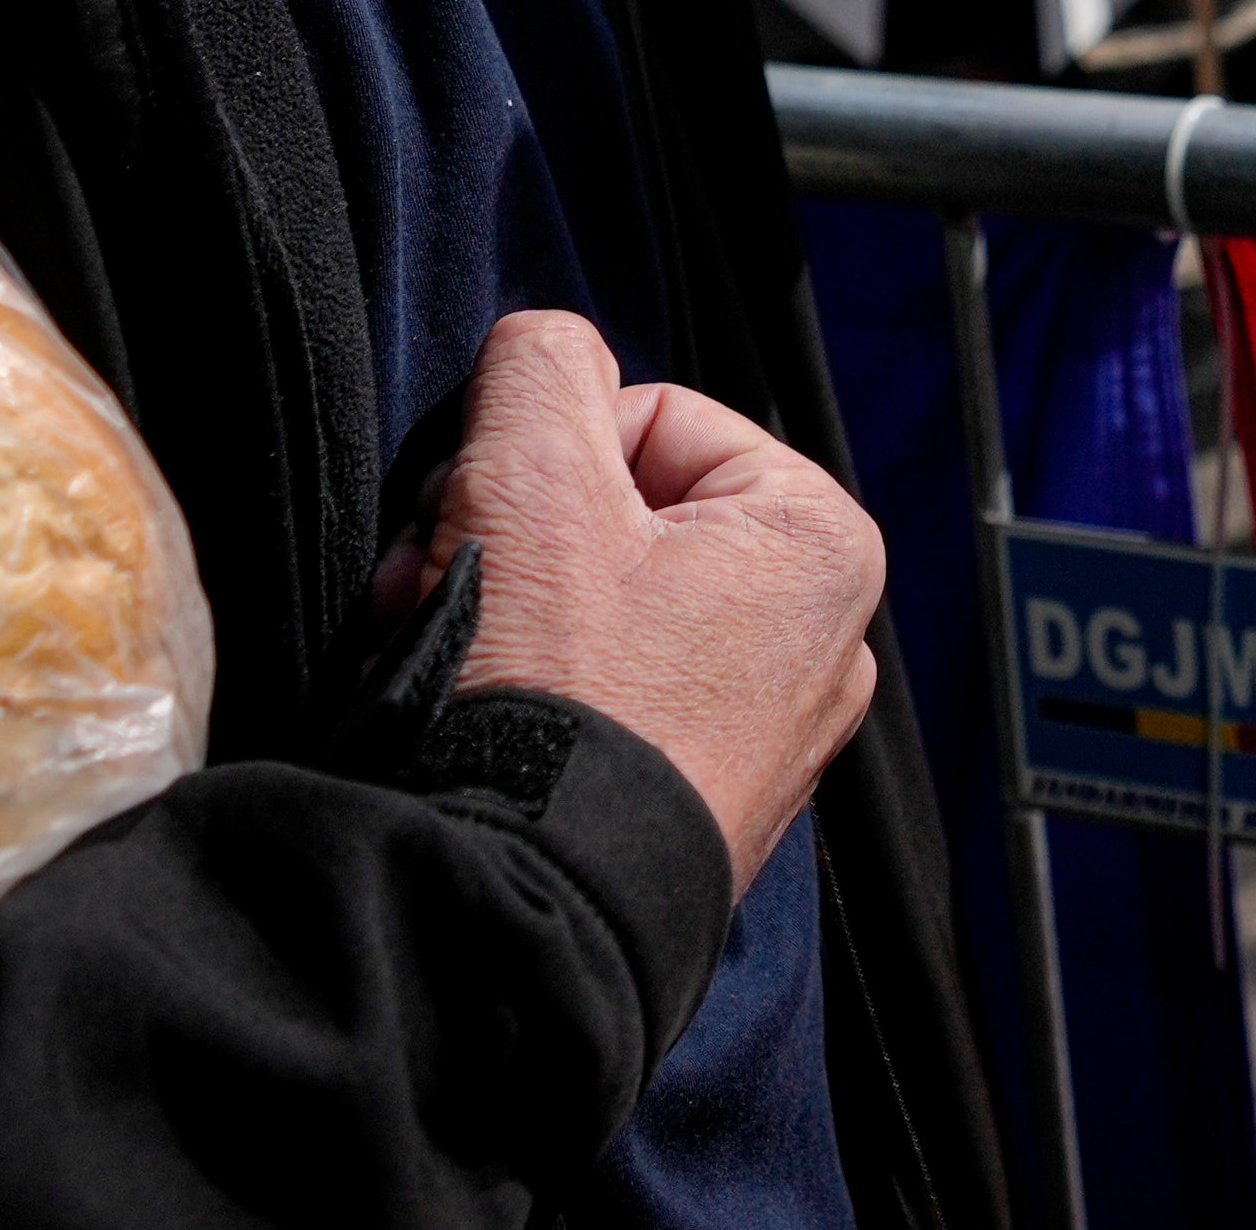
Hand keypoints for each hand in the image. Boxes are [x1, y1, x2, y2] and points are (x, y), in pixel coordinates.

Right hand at [433, 312, 884, 897]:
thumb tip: (545, 351)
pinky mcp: (698, 801)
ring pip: (600, 604)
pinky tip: (472, 710)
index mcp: (820, 542)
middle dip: (509, 534)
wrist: (527, 905)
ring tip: (434, 643)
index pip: (653, 418)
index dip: (544, 454)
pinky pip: (609, 697)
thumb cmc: (556, 696)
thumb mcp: (530, 475)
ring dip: (500, 604)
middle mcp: (821, 639)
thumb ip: (541, 366)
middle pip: (620, 514)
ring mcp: (764, 733)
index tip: (485, 513)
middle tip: (434, 576)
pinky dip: (532, 688)